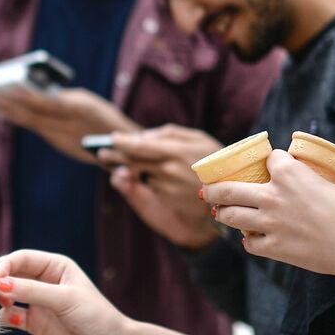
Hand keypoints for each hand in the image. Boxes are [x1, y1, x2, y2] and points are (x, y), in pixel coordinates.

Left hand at [0, 88, 137, 162]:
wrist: (123, 146)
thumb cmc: (104, 117)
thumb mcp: (87, 102)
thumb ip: (63, 99)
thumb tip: (38, 95)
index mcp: (79, 110)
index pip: (47, 103)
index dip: (26, 97)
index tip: (10, 89)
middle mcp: (69, 126)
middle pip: (35, 116)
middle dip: (13, 107)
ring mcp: (64, 139)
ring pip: (33, 125)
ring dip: (14, 115)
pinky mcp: (61, 146)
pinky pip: (39, 131)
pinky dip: (24, 122)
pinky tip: (12, 116)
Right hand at [0, 250, 131, 334]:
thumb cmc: (96, 317)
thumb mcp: (64, 299)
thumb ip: (31, 291)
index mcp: (55, 266)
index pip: (21, 258)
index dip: (4, 265)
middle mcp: (44, 281)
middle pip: (10, 274)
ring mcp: (38, 303)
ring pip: (7, 294)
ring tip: (0, 305)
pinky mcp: (35, 324)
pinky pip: (10, 316)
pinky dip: (5, 317)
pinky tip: (11, 321)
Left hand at [102, 125, 222, 247]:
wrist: (231, 193)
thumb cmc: (215, 159)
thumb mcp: (198, 139)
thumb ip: (169, 134)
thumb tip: (142, 136)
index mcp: (176, 151)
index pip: (139, 146)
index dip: (122, 142)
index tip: (111, 138)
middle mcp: (169, 170)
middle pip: (133, 161)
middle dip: (115, 156)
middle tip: (103, 153)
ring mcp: (168, 187)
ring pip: (140, 174)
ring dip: (129, 168)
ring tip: (119, 163)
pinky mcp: (168, 201)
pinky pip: (151, 186)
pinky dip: (147, 180)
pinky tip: (150, 177)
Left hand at [202, 149, 334, 275]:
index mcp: (290, 173)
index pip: (270, 159)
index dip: (272, 160)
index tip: (271, 164)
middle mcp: (272, 195)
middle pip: (230, 188)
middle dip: (214, 188)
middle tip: (207, 190)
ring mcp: (270, 223)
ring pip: (231, 216)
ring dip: (222, 213)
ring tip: (218, 212)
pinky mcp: (274, 247)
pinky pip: (250, 244)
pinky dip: (249, 242)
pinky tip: (249, 240)